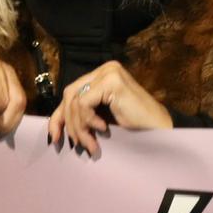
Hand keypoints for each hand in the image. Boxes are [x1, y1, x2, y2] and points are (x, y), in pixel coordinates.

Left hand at [48, 59, 171, 157]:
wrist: (159, 129)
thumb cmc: (133, 126)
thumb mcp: (100, 118)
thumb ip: (82, 115)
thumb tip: (53, 127)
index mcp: (102, 75)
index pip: (71, 93)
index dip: (58, 117)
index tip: (55, 138)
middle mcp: (105, 69)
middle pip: (69, 95)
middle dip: (67, 122)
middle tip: (76, 144)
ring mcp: (109, 72)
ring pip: (74, 100)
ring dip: (79, 127)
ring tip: (91, 143)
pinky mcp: (111, 81)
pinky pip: (83, 102)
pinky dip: (87, 120)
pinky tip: (102, 128)